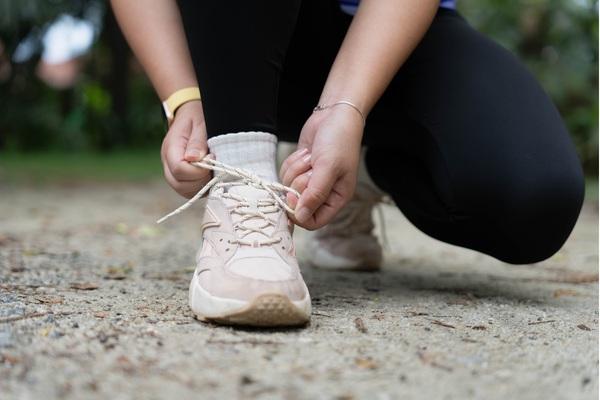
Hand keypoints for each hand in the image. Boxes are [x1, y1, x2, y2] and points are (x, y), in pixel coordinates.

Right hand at [160, 100, 211, 197]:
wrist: (191, 114)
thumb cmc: (197, 117)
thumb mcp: (200, 123)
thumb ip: (197, 141)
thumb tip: (194, 158)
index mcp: (171, 148)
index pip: (179, 169)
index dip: (199, 169)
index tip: (212, 157)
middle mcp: (168, 163)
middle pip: (180, 184)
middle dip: (201, 179)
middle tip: (214, 165)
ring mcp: (174, 172)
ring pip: (184, 191)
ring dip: (202, 185)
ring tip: (213, 170)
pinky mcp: (183, 178)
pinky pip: (190, 191)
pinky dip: (202, 187)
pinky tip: (211, 175)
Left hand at [279, 105, 363, 229]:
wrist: (334, 114)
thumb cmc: (339, 141)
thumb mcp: (328, 167)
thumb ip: (315, 194)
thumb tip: (301, 218)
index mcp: (336, 198)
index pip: (314, 222)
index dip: (300, 213)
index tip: (292, 197)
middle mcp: (323, 193)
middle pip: (297, 204)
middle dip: (299, 183)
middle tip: (310, 167)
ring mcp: (309, 181)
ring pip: (288, 188)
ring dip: (295, 170)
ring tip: (311, 156)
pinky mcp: (299, 169)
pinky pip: (284, 174)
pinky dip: (291, 162)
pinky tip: (306, 152)